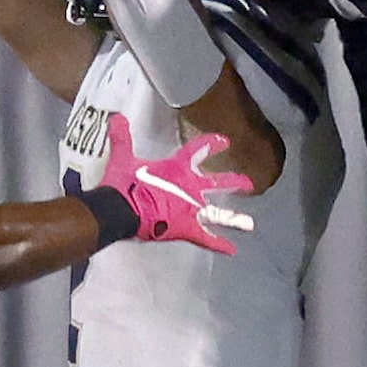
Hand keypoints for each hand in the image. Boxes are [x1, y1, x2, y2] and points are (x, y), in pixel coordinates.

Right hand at [100, 112, 253, 254]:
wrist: (120, 209)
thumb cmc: (123, 183)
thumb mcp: (122, 157)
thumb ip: (121, 138)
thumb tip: (116, 117)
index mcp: (176, 168)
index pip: (197, 150)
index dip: (211, 145)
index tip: (224, 141)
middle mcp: (189, 187)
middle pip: (216, 183)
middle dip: (233, 182)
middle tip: (248, 183)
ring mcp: (190, 210)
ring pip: (217, 214)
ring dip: (233, 218)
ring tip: (249, 224)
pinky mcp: (185, 229)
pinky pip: (204, 238)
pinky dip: (217, 245)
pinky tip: (232, 250)